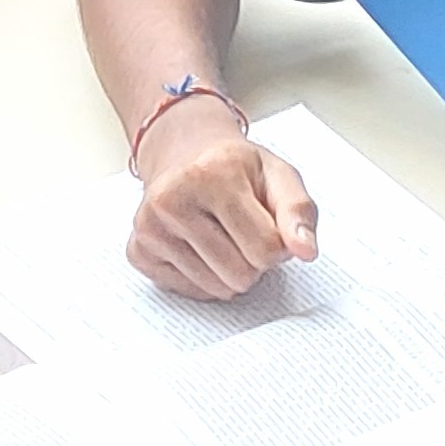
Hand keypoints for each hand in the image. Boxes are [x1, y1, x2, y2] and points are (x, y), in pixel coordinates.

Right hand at [127, 99, 316, 302]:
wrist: (184, 153)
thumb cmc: (234, 167)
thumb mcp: (277, 175)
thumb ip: (299, 212)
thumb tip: (306, 251)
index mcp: (212, 173)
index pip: (266, 249)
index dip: (277, 246)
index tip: (268, 224)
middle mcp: (172, 198)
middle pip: (240, 274)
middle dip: (253, 262)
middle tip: (243, 232)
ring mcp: (149, 226)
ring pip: (215, 288)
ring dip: (229, 272)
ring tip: (222, 237)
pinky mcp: (138, 250)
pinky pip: (190, 292)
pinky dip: (203, 278)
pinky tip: (199, 246)